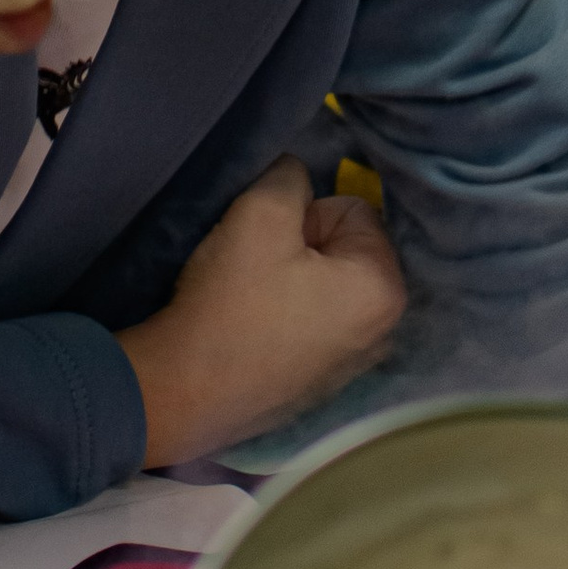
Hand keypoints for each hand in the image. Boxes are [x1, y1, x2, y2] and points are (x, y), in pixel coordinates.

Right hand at [118, 157, 404, 469]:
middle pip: (342, 250)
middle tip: (255, 268)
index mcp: (385, 290)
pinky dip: (284, 319)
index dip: (303, 214)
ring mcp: (354, 367)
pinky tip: (251, 331)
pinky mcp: (320, 389)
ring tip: (249, 300)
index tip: (268, 244)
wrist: (182, 393)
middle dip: (301, 247)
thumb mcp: (259, 212)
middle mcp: (385, 332)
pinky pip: (309, 326)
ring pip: (323, 286)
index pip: (352, 209)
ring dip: (290, 281)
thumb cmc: (231, 302)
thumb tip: (297, 174)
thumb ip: (289, 177)